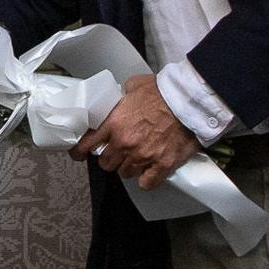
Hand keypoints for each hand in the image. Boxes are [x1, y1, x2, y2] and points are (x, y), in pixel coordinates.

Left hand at [71, 73, 199, 189]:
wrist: (188, 100)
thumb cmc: (163, 91)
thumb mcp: (134, 85)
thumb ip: (120, 96)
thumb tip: (117, 99)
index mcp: (113, 123)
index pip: (86, 145)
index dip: (79, 152)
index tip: (79, 154)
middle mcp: (124, 143)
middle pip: (106, 163)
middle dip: (110, 158)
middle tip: (118, 152)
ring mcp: (143, 156)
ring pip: (125, 173)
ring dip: (129, 167)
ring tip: (137, 158)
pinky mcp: (162, 165)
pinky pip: (146, 183)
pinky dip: (146, 179)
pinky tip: (149, 171)